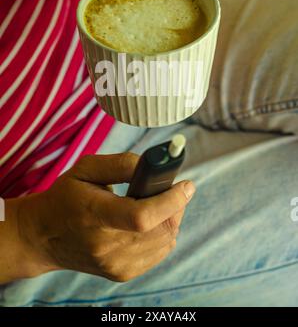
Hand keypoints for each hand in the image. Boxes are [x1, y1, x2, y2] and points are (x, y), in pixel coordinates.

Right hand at [18, 153, 194, 281]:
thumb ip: (122, 163)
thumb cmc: (66, 196)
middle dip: (175, 205)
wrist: (44, 236)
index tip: (186, 185)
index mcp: (94, 215)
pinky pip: (160, 252)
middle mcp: (106, 246)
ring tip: (156, 204)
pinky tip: (149, 222)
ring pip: (166, 241)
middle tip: (170, 189)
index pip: (141, 216)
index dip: (170, 200)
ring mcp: (115, 264)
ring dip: (170, 218)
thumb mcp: (87, 168)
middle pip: (160, 230)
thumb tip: (155, 167)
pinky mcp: (122, 274)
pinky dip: (163, 233)